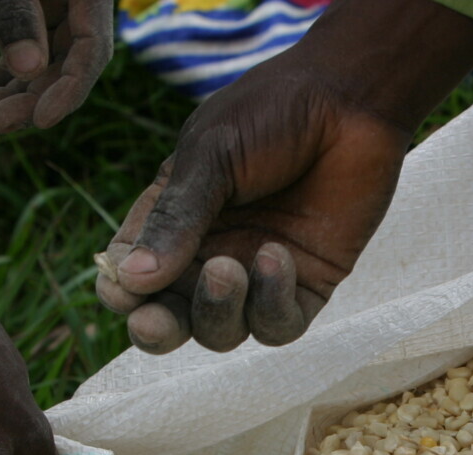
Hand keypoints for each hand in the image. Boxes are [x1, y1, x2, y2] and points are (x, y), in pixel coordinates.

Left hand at [0, 0, 113, 132]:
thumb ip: (19, 17)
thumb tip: (27, 71)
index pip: (92, 53)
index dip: (68, 91)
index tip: (41, 121)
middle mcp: (83, 13)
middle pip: (65, 69)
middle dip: (27, 101)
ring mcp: (60, 16)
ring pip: (42, 68)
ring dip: (7, 94)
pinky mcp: (36, 19)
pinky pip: (23, 53)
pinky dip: (0, 72)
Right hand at [96, 71, 409, 352]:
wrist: (349, 102)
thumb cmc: (271, 115)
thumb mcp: (210, 155)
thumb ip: (175, 217)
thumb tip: (130, 278)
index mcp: (173, 222)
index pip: (131, 276)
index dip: (123, 292)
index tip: (126, 289)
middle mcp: (209, 256)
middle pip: (170, 320)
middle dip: (156, 329)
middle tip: (154, 322)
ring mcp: (256, 277)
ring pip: (221, 332)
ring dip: (217, 310)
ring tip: (229, 267)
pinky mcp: (306, 288)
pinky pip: (276, 326)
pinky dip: (270, 304)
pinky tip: (277, 256)